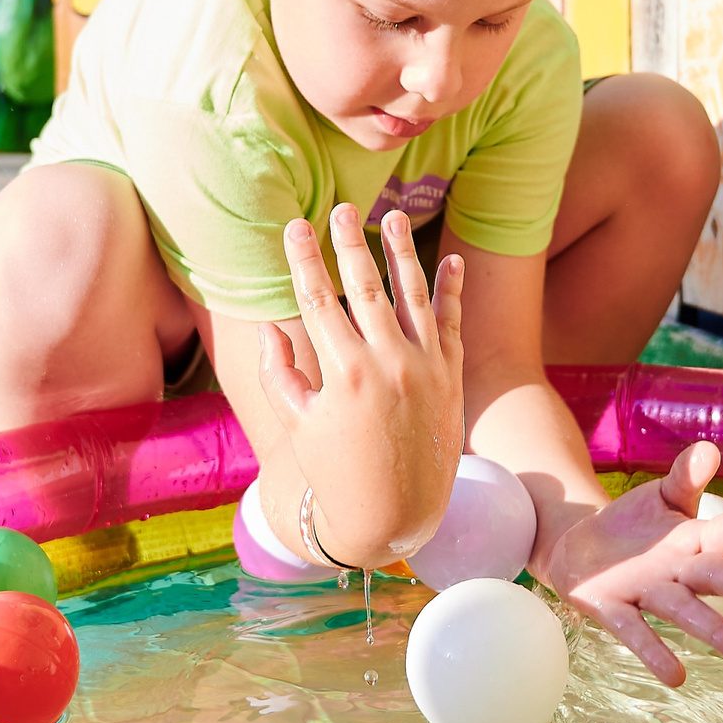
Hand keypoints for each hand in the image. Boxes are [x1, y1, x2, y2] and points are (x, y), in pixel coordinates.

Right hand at [257, 205, 464, 565]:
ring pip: (414, 294)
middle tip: (340, 207)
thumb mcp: (299, 424)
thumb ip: (278, 372)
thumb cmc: (337, 471)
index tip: (294, 225)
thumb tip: (269, 325)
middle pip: (366, 285)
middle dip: (350, 242)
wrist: (396, 515)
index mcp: (344, 373)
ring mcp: (426, 366)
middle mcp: (389, 362)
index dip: (304, 258)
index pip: (318, 299)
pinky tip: (448, 260)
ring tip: (392, 216)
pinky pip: (453, 322)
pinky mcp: (452, 376)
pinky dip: (452, 290)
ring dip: (402, 251)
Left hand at [542, 441, 722, 685]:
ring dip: (717, 635)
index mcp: (695, 541)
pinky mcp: (613, 609)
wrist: (580, 550)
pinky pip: (635, 631)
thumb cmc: (636, 527)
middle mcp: (679, 571)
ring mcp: (649, 592)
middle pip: (718, 579)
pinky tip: (676, 677)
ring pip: (686, 612)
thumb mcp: (661, 497)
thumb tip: (708, 450)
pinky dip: (654, 652)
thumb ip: (684, 478)